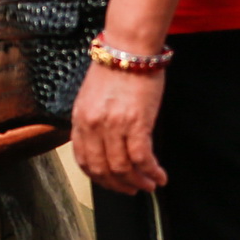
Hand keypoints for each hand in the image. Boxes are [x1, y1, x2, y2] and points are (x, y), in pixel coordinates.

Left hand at [70, 62, 168, 194]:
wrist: (129, 49)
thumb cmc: (114, 69)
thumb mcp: (92, 97)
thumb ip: (93, 121)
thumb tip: (103, 145)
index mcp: (80, 118)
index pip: (83, 160)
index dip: (99, 178)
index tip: (112, 183)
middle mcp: (93, 124)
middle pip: (102, 169)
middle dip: (119, 185)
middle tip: (133, 190)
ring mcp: (113, 125)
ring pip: (123, 168)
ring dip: (138, 181)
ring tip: (150, 184)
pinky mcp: (136, 122)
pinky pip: (142, 158)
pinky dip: (152, 172)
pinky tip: (160, 175)